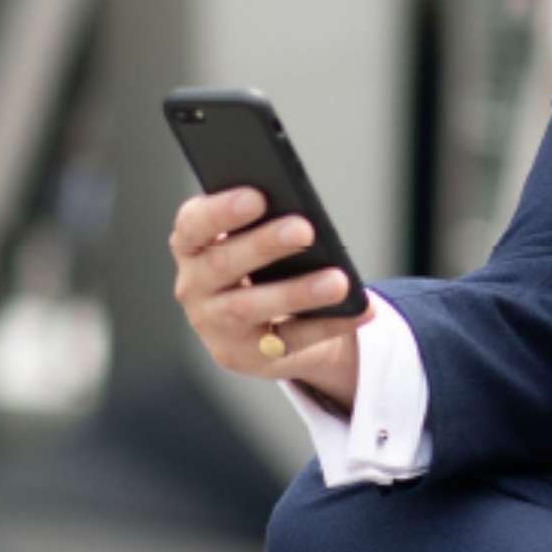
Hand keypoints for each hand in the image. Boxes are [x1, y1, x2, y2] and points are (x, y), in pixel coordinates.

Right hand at [169, 187, 370, 407]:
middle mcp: (195, 287)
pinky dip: (329, 324)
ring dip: (297, 292)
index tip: (257, 196)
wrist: (262, 326)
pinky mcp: (249, 355)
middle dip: (264, 245)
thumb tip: (305, 214)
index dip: (220, 211)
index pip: (193, 226)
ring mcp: (217, 326)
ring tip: (337, 280)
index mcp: (191, 247)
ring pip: (251, 308)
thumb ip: (265, 223)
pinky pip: (291, 339)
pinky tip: (359, 310)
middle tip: (304, 229)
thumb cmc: (259, 266)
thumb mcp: (252, 241)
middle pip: (223, 264)